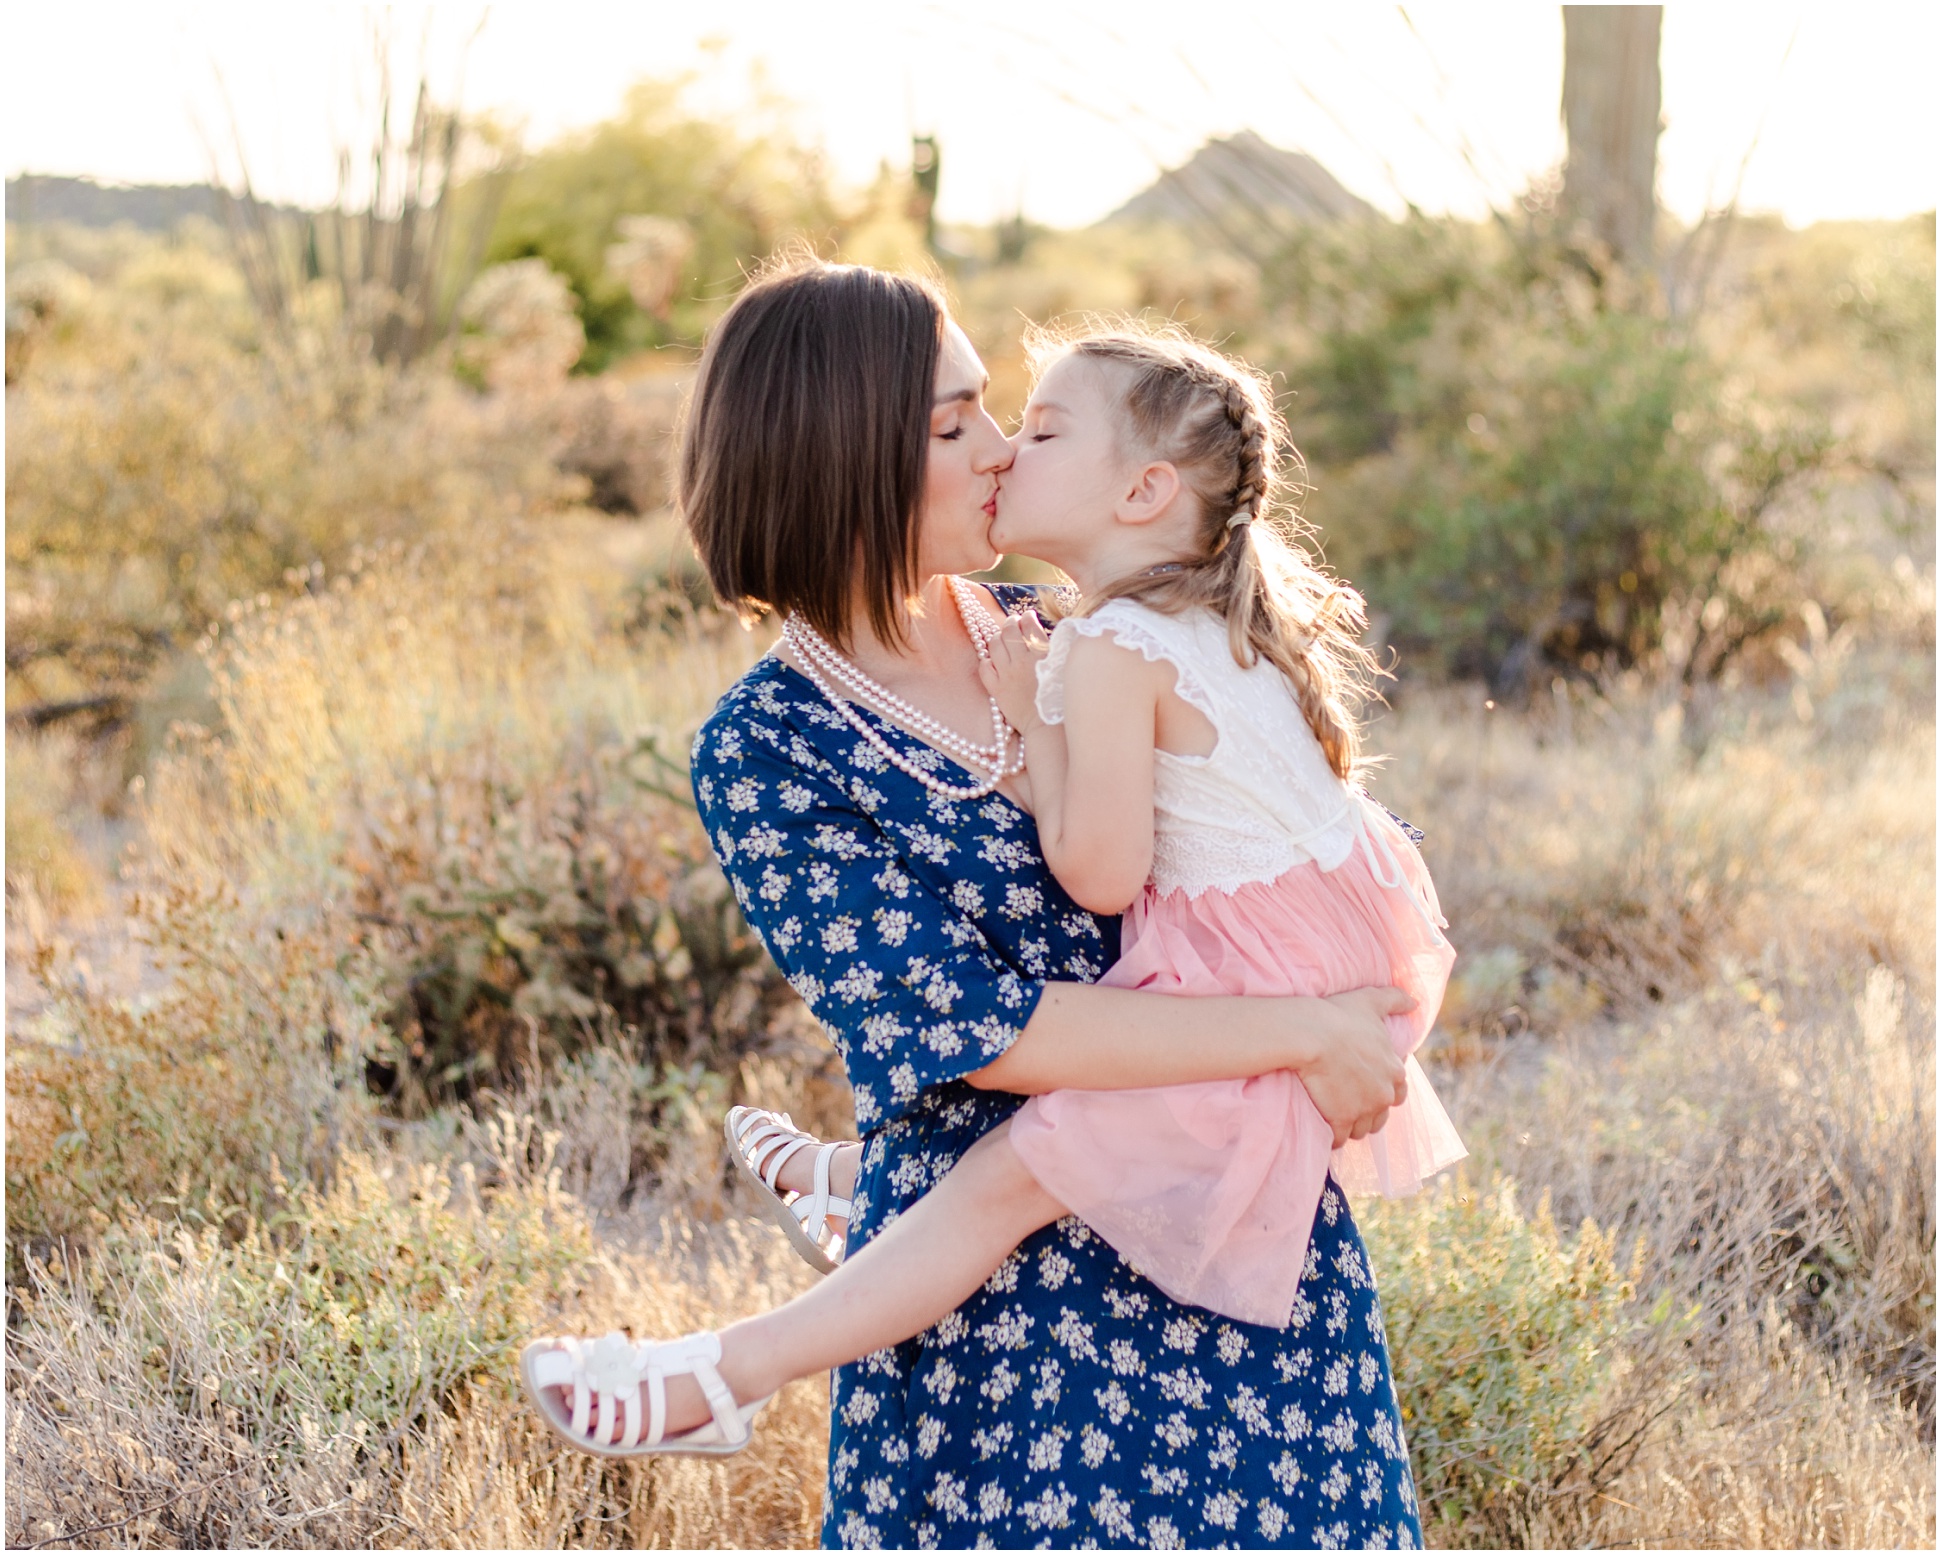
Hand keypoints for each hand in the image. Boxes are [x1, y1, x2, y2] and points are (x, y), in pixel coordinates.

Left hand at [978, 614, 1051, 734]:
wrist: (1048, 726)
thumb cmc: (1062, 700)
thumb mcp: (1066, 669)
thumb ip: (1057, 650)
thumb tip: (1046, 634)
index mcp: (1042, 655)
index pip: (1029, 625)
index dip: (1027, 617)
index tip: (1028, 616)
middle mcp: (1022, 661)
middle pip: (1009, 631)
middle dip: (1010, 622)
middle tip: (1013, 622)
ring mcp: (1007, 675)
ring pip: (994, 645)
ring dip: (998, 637)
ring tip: (1003, 638)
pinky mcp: (997, 689)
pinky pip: (984, 668)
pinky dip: (987, 660)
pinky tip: (993, 661)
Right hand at [1294, 987, 1413, 1148]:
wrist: (1311, 1035)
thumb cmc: (1340, 1016)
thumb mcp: (1371, 1000)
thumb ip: (1396, 999)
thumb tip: (1415, 1002)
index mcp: (1395, 1072)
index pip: (1398, 1094)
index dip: (1382, 1090)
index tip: (1365, 1085)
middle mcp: (1384, 1095)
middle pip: (1380, 1116)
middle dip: (1367, 1112)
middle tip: (1347, 1101)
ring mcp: (1363, 1111)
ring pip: (1361, 1130)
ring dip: (1350, 1125)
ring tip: (1334, 1114)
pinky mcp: (1340, 1121)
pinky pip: (1339, 1139)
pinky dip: (1332, 1136)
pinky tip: (1323, 1125)